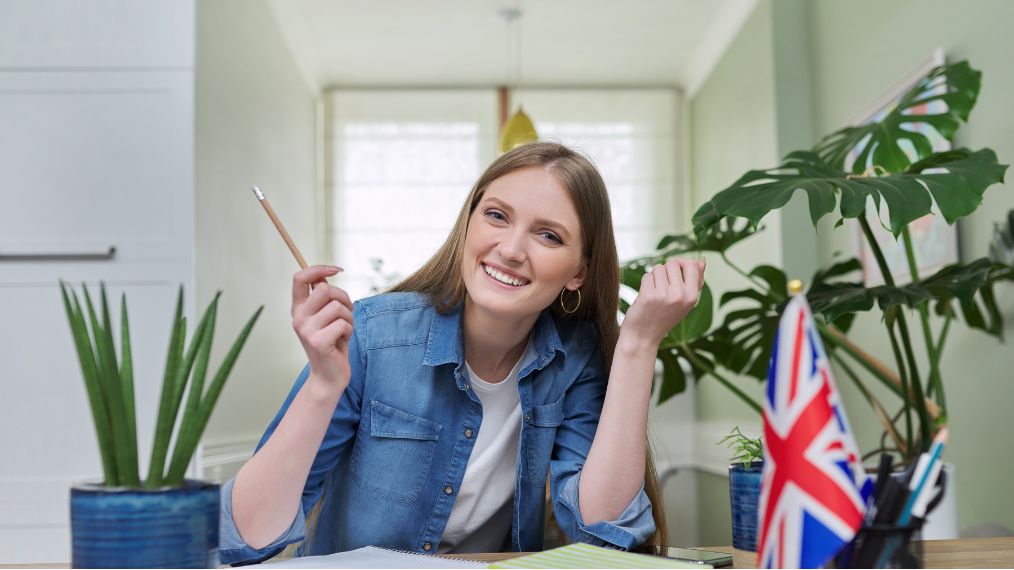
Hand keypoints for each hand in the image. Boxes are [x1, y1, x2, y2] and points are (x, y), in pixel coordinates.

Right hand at [291, 265, 352, 391]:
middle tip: (346, 312)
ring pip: (337, 307)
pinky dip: (349, 331)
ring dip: (349, 318)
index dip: (319, 268)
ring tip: (343, 330)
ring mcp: (306, 330)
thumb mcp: (326, 316)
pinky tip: (342, 341)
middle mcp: (298, 317)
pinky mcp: (318, 342)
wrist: (329, 376)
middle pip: (324, 288)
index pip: (300, 277)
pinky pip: (343, 324)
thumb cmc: (332, 343)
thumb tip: (324, 274)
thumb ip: (323, 297)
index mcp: (298, 308)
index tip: (337, 270)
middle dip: (343, 297)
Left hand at [621, 258, 705, 348]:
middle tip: (662, 286)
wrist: (644, 337)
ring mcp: (664, 295)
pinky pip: (647, 276)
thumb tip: (701, 260)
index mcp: (692, 296)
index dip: (682, 264)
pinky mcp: (648, 296)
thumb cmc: (665, 317)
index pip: (692, 264)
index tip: (675, 273)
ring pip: (658, 268)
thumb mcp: (685, 302)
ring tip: (655, 292)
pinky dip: (645, 283)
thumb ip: (695, 282)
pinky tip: (646, 296)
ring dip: (654, 277)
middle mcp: (680, 295)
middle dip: (665, 270)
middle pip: (673, 263)